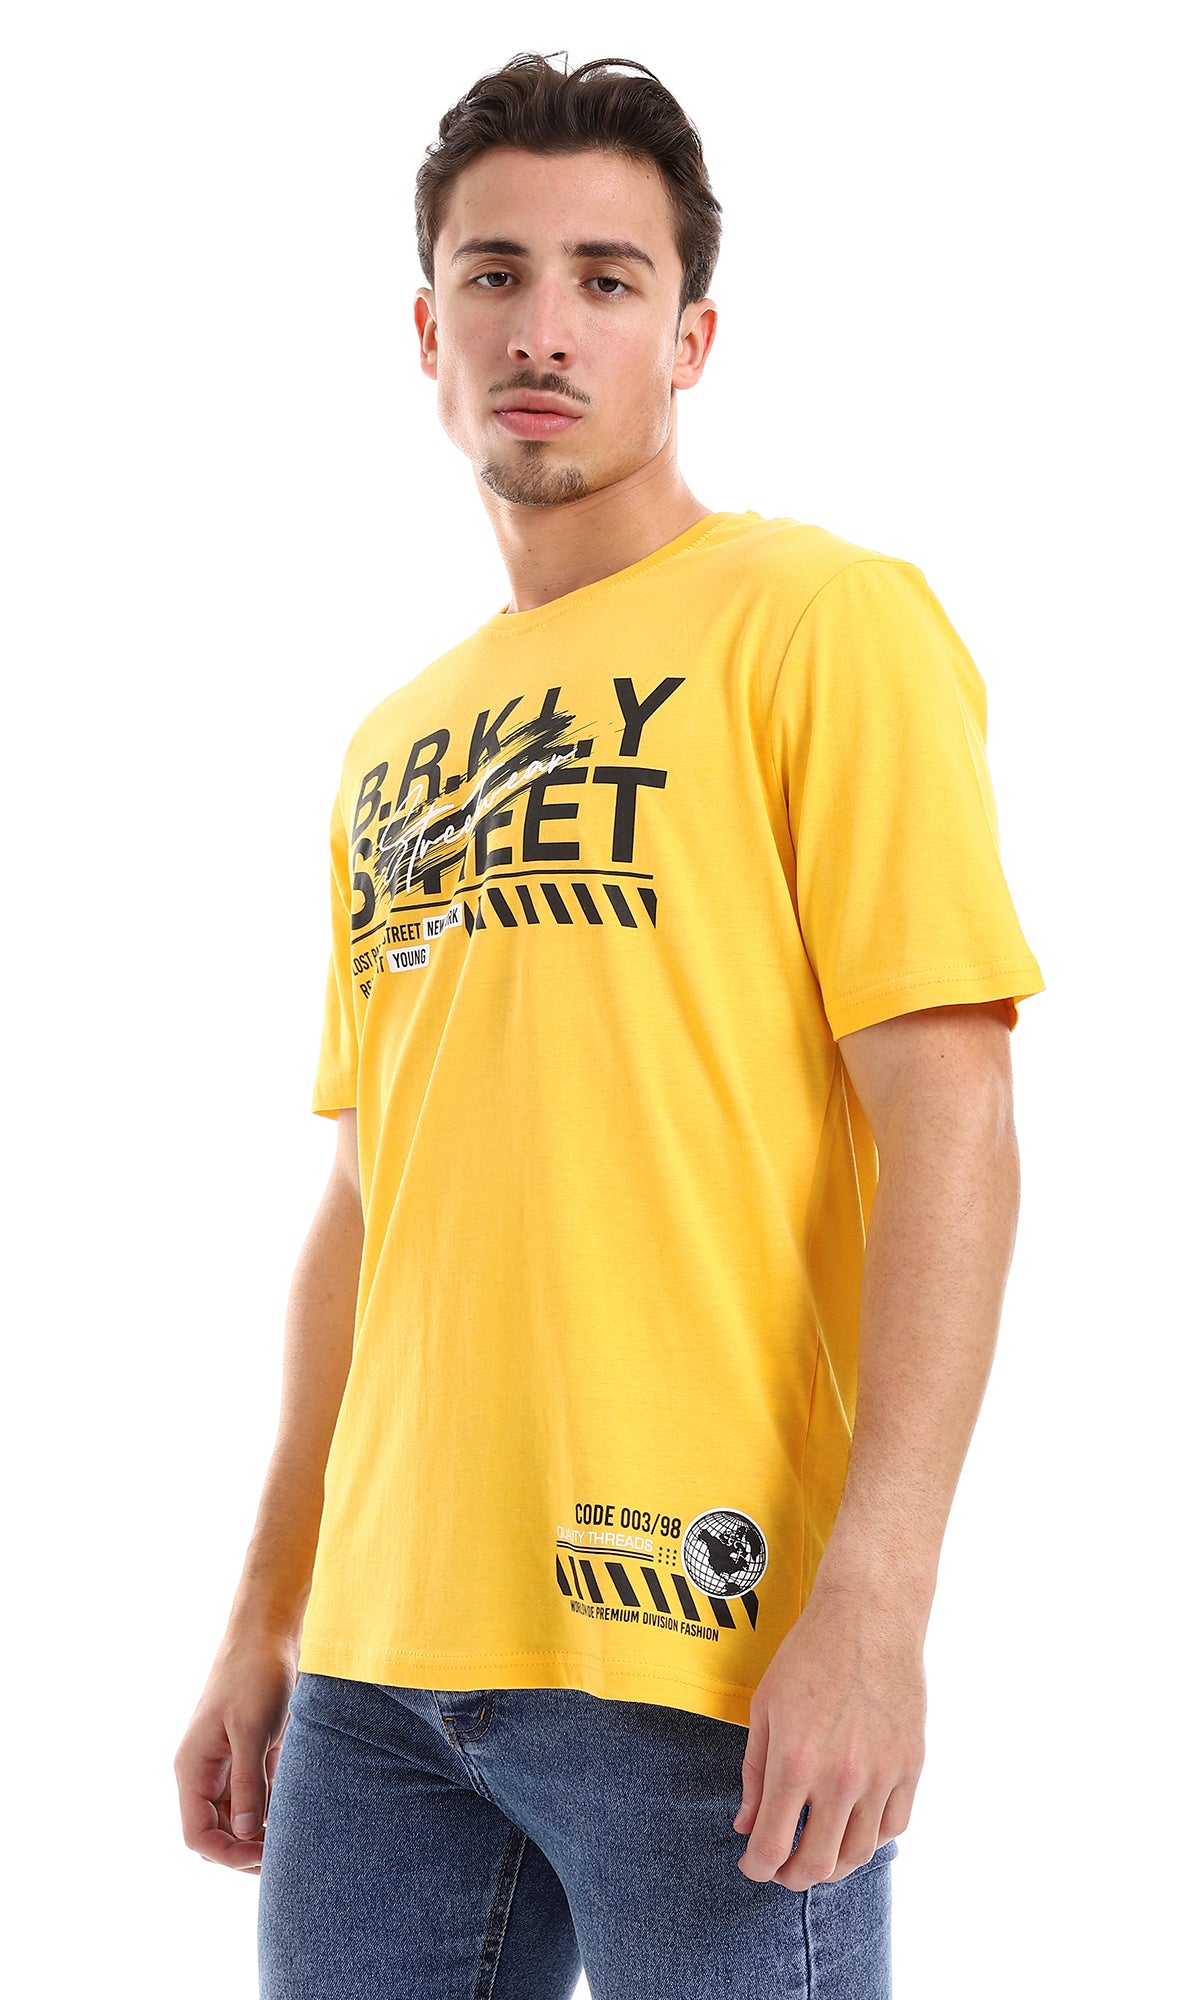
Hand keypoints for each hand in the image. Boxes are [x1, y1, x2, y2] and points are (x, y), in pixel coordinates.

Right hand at [174, 1634, 295, 1873]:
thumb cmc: (255, 1673)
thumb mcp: (253, 1729)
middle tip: (285, 1855)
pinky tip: (297, 1812)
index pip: (197, 1836)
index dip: (227, 1855)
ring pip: (238, 1818)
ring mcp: (228, 1764)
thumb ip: (248, 1783)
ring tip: (295, 1838)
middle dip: (244, 1851)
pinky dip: (273, 1810)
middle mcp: (205, 1772)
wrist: (269, 1631)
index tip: (263, 1857)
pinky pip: (256, 1796)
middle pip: (216, 1833)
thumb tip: (246, 1835)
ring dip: (260, 1833)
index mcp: (193, 1768)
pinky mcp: (251, 1753)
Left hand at [734, 1579, 924, 1891]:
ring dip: (834, 1865)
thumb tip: (747, 1826)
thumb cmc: (809, 1657)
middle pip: (817, 1864)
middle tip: (783, 1869)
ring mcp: (881, 1775)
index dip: (757, 1867)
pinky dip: (871, 1839)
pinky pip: (894, 1827)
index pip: (772, 1847)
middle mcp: (840, 1778)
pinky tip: (854, 1827)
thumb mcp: (764, 1709)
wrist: (868, 1618)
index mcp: (794, 1762)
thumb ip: (754, 1775)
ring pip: (859, 1854)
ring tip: (818, 1853)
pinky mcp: (910, 1766)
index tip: (753, 1865)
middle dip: (792, 1876)